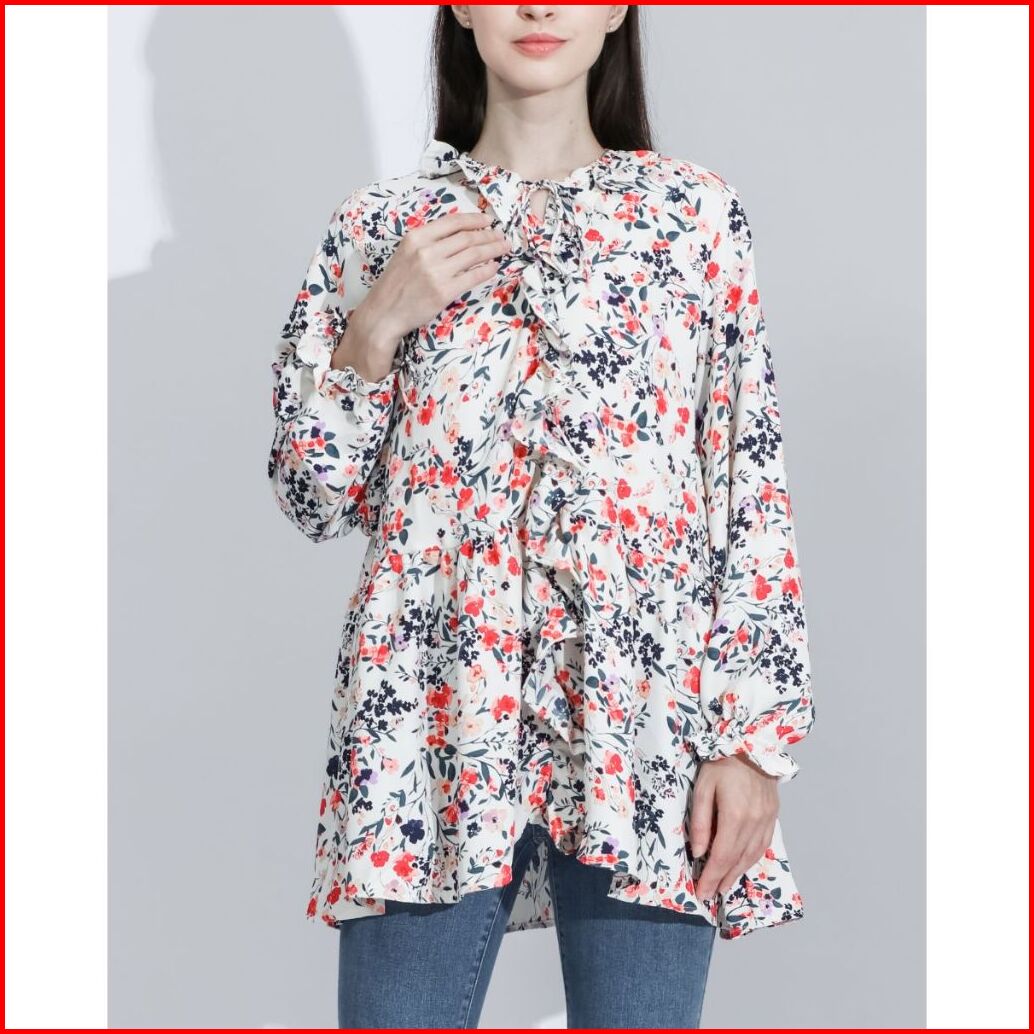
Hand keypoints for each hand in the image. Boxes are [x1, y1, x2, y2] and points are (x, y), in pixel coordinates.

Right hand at [331, 211, 511, 382]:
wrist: (384, 313)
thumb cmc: (396, 284)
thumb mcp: (406, 253)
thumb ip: (428, 242)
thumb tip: (459, 234)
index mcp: (416, 238)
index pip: (453, 222)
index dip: (474, 220)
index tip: (488, 220)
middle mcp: (426, 251)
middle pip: (467, 238)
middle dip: (489, 236)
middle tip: (501, 237)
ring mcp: (436, 272)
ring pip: (474, 254)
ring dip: (493, 249)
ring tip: (503, 248)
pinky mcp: (444, 291)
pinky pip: (473, 276)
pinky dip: (488, 270)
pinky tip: (494, 267)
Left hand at [689, 753, 778, 899]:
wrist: (752, 742)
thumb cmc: (721, 761)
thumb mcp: (702, 787)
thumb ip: (700, 821)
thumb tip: (698, 852)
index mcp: (735, 815)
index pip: (722, 856)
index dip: (711, 877)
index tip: (701, 892)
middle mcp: (755, 822)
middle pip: (737, 860)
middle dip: (722, 880)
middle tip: (709, 894)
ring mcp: (767, 819)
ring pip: (752, 855)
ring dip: (737, 873)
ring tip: (723, 885)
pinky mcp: (773, 814)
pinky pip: (763, 844)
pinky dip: (751, 859)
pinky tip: (742, 865)